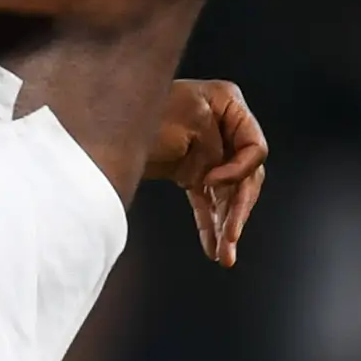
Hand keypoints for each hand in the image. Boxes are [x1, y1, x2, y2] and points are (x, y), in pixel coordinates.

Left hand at [147, 80, 269, 267]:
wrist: (106, 123)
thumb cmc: (143, 109)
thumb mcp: (184, 117)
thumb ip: (211, 143)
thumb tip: (219, 174)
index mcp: (227, 105)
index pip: (254, 147)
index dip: (238, 169)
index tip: (212, 180)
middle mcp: (224, 128)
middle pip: (245, 175)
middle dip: (238, 209)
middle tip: (232, 236)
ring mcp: (209, 152)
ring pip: (228, 194)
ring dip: (226, 224)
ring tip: (225, 255)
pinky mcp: (193, 172)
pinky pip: (207, 201)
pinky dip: (210, 223)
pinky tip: (212, 246)